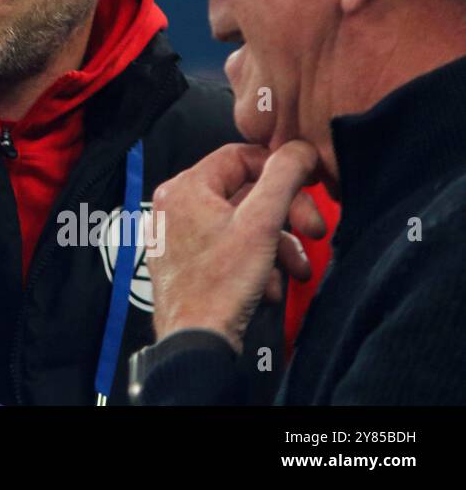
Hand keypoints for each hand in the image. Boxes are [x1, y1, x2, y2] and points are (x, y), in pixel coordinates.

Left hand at [148, 140, 325, 353]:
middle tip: (314, 229)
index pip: (240, 156)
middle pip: (246, 193)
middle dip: (286, 215)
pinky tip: (270, 286)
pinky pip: (230, 249)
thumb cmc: (220, 286)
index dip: (280, 168)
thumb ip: (283, 178)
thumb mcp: (262, 224)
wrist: (196, 341)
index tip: (308, 182)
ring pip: (243, 225)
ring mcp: (179, 235)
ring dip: (278, 245)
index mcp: (185, 188)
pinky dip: (257, 264)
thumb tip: (299, 148)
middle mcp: (176, 207)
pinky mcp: (187, 262)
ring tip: (297, 269)